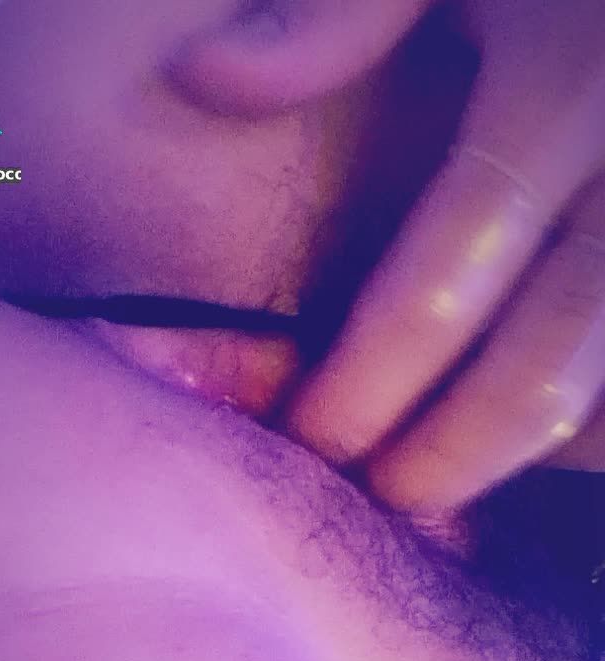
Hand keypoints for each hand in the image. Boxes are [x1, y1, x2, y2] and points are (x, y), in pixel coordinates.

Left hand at [167, 0, 604, 513]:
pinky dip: (597, 428)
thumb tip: (211, 78)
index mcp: (562, 77)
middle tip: (381, 495)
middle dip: (451, 455)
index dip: (369, 381)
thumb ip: (347, 6)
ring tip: (449, 487)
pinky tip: (543, 439)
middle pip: (545, 366)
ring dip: (528, 458)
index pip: (444, 279)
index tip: (311, 436)